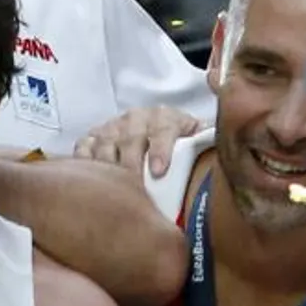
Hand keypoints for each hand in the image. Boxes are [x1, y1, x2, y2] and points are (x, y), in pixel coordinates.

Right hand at [73, 106, 201, 178]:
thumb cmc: (181, 140)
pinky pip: (83, 146)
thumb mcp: (197, 136)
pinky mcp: (93, 135)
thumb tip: (222, 151)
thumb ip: (207, 140)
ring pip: (105, 143)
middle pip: (131, 138)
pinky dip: (84, 161)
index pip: (163, 130)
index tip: (159, 172)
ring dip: (107, 165)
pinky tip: (88, 179)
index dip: (161, 150)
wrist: (159, 126)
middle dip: (132, 164)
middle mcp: (137, 118)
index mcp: (165, 117)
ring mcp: (113, 126)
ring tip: (110, 188)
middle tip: (134, 186)